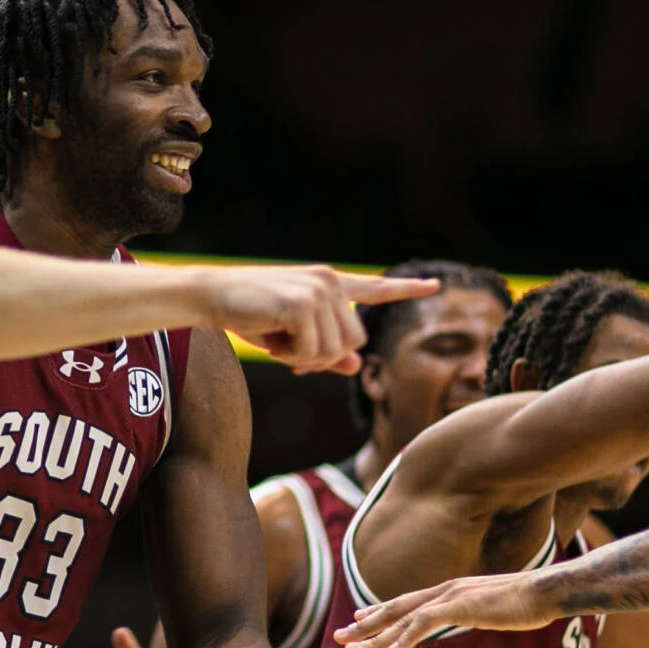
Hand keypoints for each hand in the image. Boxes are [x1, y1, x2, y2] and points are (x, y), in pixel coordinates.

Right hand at [205, 269, 439, 375]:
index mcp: (330, 284)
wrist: (212, 295)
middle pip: (355, 341)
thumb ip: (326, 350)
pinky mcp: (304, 303)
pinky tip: (272, 339)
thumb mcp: (291, 335)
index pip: (375, 288)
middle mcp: (330, 282)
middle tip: (290, 356)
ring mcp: (319, 290)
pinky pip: (313, 351)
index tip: (435, 285)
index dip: (406, 290)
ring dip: (303, 358)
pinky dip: (291, 355)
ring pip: (334, 350)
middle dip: (323, 358)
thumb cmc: (249, 314)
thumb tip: (357, 365)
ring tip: (277, 342)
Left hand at [338, 571, 563, 647]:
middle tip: (337, 637)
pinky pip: (427, 623)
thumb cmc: (525, 603)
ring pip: (403, 617)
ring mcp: (451, 596)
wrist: (546, 592)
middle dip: (365, 625)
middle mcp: (444, 591)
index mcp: (450, 591)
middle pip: (395, 610)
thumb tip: (469, 617)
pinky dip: (407, 636)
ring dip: (375, 634)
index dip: (379, 611)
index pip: (406, 602)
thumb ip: (472, 612)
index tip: (357, 619)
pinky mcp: (462, 606)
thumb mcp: (489, 609)